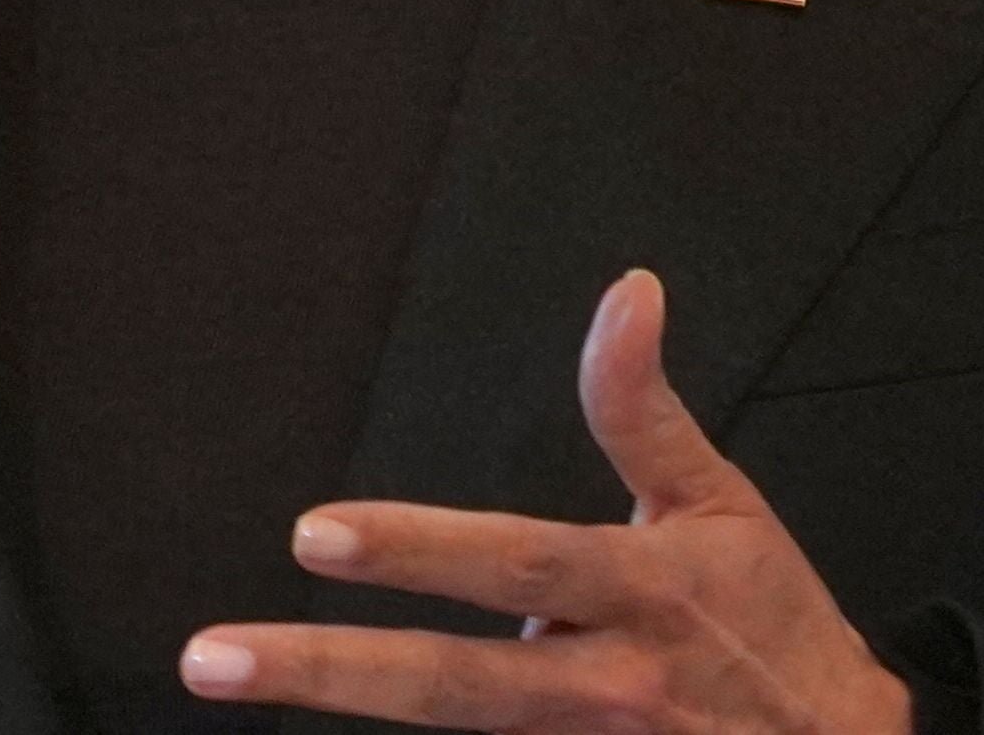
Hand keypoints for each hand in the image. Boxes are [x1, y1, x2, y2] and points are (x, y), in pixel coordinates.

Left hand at [179, 270, 911, 734]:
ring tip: (242, 680)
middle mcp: (606, 685)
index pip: (516, 562)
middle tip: (214, 656)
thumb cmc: (769, 617)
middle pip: (453, 683)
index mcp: (639, 592)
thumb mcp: (720, 500)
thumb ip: (642, 408)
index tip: (314, 534)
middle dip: (328, 671)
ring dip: (351, 714)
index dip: (418, 547)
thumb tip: (627, 291)